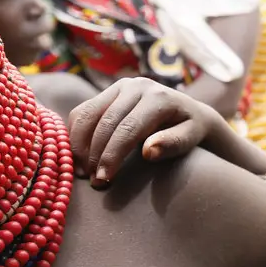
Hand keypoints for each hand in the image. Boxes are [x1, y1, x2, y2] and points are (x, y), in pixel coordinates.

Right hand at [69, 78, 220, 186]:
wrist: (188, 112)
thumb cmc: (190, 130)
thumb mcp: (190, 138)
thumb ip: (173, 144)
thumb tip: (149, 151)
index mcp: (158, 97)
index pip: (127, 128)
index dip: (111, 155)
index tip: (103, 179)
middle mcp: (136, 86)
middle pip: (104, 122)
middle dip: (94, 154)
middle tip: (93, 181)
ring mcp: (119, 87)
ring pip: (86, 114)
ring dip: (79, 145)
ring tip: (84, 171)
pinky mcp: (107, 92)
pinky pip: (82, 112)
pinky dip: (75, 135)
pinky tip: (80, 157)